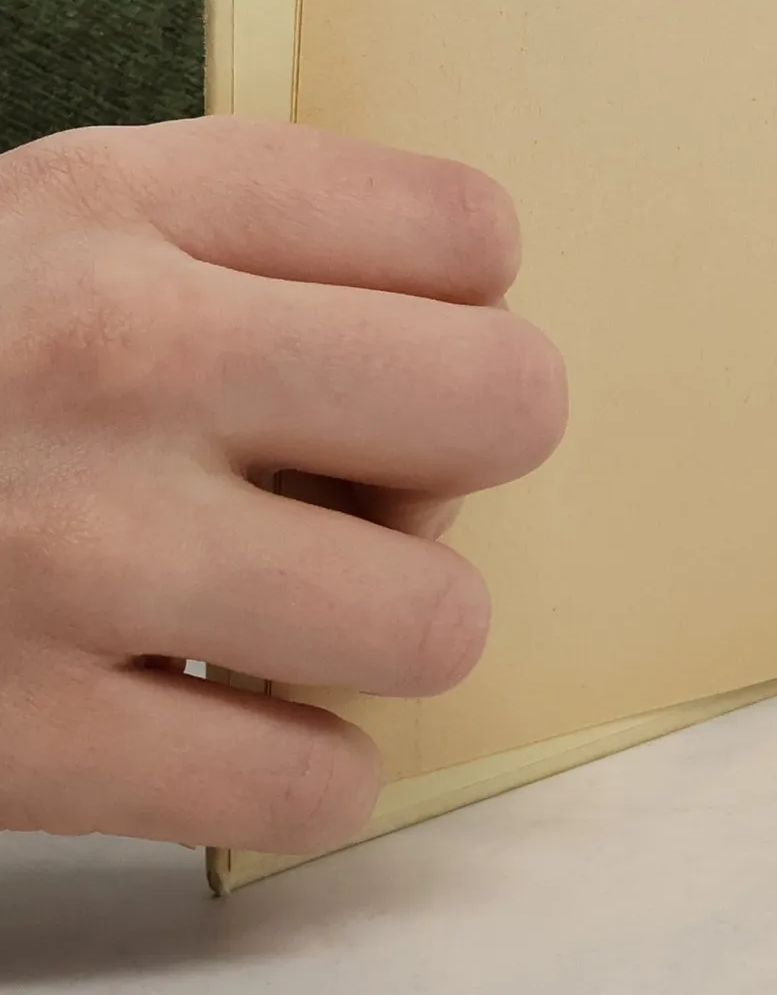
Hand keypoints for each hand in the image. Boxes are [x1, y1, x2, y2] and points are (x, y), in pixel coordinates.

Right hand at [0, 119, 566, 850]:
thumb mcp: (70, 213)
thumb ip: (270, 233)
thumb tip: (478, 324)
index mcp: (129, 204)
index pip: (472, 235)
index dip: (461, 306)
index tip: (383, 344)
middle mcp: (111, 358)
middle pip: (508, 404)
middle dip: (460, 455)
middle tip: (360, 476)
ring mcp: (63, 556)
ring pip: (433, 619)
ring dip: (385, 626)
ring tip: (284, 600)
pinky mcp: (7, 744)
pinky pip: (307, 789)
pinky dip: (299, 769)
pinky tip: (225, 711)